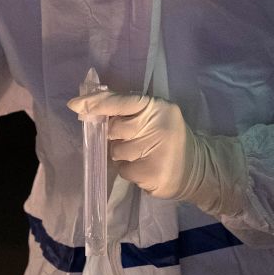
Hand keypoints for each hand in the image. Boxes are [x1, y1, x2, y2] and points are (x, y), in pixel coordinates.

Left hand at [68, 90, 245, 214]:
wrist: (197, 168)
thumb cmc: (169, 137)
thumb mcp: (154, 116)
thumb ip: (128, 110)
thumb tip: (89, 107)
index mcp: (157, 107)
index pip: (122, 101)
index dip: (97, 102)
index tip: (75, 105)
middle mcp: (158, 126)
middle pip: (114, 129)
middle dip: (115, 136)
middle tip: (131, 139)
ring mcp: (156, 150)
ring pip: (116, 151)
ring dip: (123, 155)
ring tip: (142, 155)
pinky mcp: (152, 173)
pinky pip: (124, 170)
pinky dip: (130, 170)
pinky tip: (145, 167)